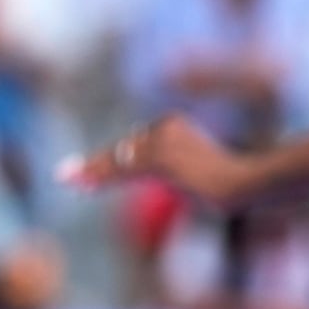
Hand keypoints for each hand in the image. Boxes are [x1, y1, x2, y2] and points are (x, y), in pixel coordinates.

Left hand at [60, 115, 251, 206]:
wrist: (243, 184)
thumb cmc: (234, 184)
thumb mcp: (203, 174)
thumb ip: (181, 170)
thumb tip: (170, 178)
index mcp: (176, 124)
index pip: (138, 144)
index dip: (111, 162)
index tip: (87, 174)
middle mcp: (165, 125)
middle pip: (125, 149)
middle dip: (97, 164)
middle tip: (66, 175)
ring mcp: (162, 140)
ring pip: (119, 158)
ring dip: (91, 170)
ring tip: (65, 178)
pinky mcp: (159, 156)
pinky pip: (123, 167)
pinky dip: (98, 175)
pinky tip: (78, 182)